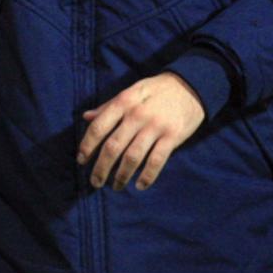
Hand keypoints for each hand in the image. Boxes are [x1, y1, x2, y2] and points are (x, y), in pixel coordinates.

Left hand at [77, 71, 205, 190]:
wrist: (190, 85)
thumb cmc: (155, 90)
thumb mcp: (130, 91)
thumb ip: (109, 106)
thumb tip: (86, 117)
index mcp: (124, 101)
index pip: (99, 127)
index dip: (87, 145)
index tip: (81, 160)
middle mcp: (137, 114)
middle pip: (113, 146)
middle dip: (101, 168)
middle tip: (95, 182)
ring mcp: (156, 126)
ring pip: (133, 157)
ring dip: (122, 175)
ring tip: (116, 186)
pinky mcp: (173, 136)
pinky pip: (156, 161)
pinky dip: (147, 176)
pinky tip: (140, 185)